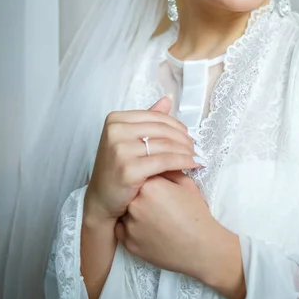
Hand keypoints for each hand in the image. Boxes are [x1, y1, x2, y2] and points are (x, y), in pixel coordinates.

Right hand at [84, 97, 197, 226]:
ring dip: (186, 151)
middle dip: (183, 138)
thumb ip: (148, 119)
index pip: (156, 117)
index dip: (176, 125)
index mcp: (115, 119)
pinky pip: (164, 161)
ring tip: (196, 156)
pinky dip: (182, 162)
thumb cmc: (117, 167)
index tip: (189, 134)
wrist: (102, 198)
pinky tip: (192, 164)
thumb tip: (168, 99)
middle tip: (196, 147)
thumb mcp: (128, 138)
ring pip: (165, 145)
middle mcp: (115, 131)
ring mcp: (120, 150)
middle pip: (161, 130)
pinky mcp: (128, 169)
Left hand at [115, 173, 220, 281]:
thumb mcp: (188, 186)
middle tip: (158, 203)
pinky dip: (132, 228)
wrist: (201, 248)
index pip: (143, 174)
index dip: (152, 180)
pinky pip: (123, 229)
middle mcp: (135, 203)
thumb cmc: (197, 215)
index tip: (160, 187)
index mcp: (150, 186)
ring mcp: (129, 224)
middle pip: (131, 191)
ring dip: (135, 211)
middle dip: (142, 195)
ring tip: (155, 218)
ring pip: (126, 210)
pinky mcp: (128, 242)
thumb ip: (171, 171)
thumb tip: (162, 164)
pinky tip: (148, 229)